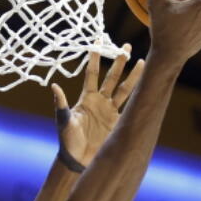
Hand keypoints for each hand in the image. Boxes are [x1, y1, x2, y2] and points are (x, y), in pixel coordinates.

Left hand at [51, 45, 144, 165]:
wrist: (78, 159)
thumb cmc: (67, 140)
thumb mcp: (63, 121)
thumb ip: (60, 104)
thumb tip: (53, 86)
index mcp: (86, 98)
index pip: (92, 73)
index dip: (95, 57)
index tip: (97, 41)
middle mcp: (100, 101)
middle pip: (112, 77)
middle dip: (118, 61)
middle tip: (126, 45)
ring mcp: (110, 110)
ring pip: (124, 89)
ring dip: (133, 76)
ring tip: (141, 61)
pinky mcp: (118, 121)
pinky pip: (130, 106)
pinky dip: (139, 96)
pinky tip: (147, 85)